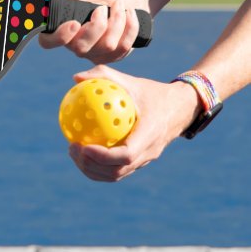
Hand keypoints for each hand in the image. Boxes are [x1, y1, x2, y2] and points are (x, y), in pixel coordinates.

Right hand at [39, 0, 148, 63]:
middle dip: (97, 26)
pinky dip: (130, 26)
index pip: (48, 42)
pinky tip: (130, 14)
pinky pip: (123, 47)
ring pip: (107, 46)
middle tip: (102, 8)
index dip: (59, 37)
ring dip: (117, 20)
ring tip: (119, 5)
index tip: (74, 23)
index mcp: (62, 29)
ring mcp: (94, 54)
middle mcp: (75, 45)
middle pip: (81, 48)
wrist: (130, 0)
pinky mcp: (112, 57)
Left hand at [67, 65, 201, 181]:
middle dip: (90, 165)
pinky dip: (98, 167)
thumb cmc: (152, 92)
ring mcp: (145, 160)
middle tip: (72, 148)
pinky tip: (82, 151)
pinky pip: (117, 170)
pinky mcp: (140, 162)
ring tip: (73, 152)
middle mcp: (149, 152)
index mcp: (150, 134)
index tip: (83, 146)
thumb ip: (104, 76)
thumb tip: (76, 78)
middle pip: (117, 171)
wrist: (180, 108)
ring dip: (92, 169)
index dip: (103, 156)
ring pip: (116, 175)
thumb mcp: (131, 81)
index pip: (126, 155)